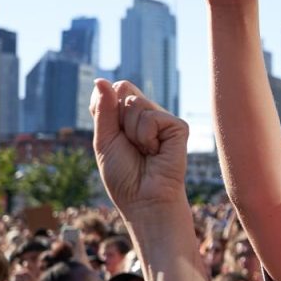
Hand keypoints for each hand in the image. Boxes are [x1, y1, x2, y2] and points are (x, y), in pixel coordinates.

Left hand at [90, 80, 189, 220]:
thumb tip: (102, 80)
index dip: (104, 108)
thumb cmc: (124, 176)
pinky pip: (152, 117)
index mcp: (127, 116)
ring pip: (136, 103)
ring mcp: (163, 120)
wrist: (143, 200)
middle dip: (117, 119)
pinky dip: (146, 137)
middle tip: (128, 144)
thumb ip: (103, 110)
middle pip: (123, 90)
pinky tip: (156, 152)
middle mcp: (146, 114)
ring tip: (144, 152)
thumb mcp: (104, 141)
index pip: (111, 91)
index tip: (112, 135)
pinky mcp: (178, 127)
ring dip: (132, 132)